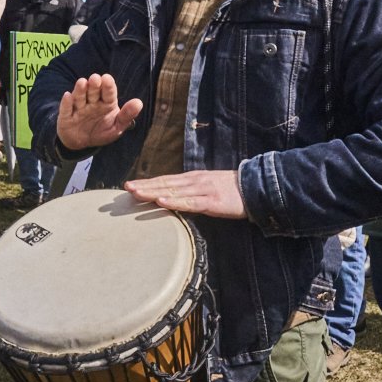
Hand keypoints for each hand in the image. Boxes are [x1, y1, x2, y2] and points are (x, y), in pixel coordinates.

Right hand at [57, 73, 142, 149]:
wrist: (81, 143)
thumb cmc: (100, 132)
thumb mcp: (116, 127)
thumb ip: (127, 116)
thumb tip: (139, 103)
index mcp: (106, 103)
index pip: (108, 92)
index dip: (107, 85)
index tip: (107, 78)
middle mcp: (92, 103)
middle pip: (93, 92)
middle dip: (94, 85)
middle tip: (95, 78)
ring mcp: (78, 109)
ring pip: (79, 98)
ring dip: (80, 91)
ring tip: (82, 83)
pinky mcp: (66, 117)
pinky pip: (66, 109)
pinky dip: (66, 103)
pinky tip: (67, 96)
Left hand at [124, 170, 245, 218]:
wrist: (256, 189)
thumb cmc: (232, 191)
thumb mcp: (208, 190)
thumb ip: (192, 194)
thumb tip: (175, 201)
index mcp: (192, 179)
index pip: (165, 180)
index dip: (147, 183)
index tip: (130, 186)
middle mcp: (194, 181)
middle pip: (165, 184)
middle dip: (144, 186)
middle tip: (125, 189)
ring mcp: (202, 190)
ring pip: (173, 191)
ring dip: (153, 192)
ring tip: (136, 193)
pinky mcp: (212, 201)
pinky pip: (189, 202)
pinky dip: (174, 201)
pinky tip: (162, 201)